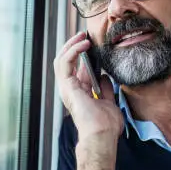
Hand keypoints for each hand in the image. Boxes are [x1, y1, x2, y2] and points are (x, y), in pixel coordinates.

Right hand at [53, 31, 124, 169]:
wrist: (101, 134)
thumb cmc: (106, 125)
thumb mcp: (109, 101)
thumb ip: (104, 89)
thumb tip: (104, 77)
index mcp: (79, 92)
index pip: (76, 68)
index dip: (83, 53)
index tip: (92, 43)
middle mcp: (70, 89)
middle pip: (66, 61)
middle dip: (74, 46)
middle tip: (84, 35)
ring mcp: (66, 87)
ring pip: (61, 60)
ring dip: (71, 45)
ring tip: (82, 35)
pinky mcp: (66, 85)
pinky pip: (64, 63)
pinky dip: (73, 50)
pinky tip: (84, 44)